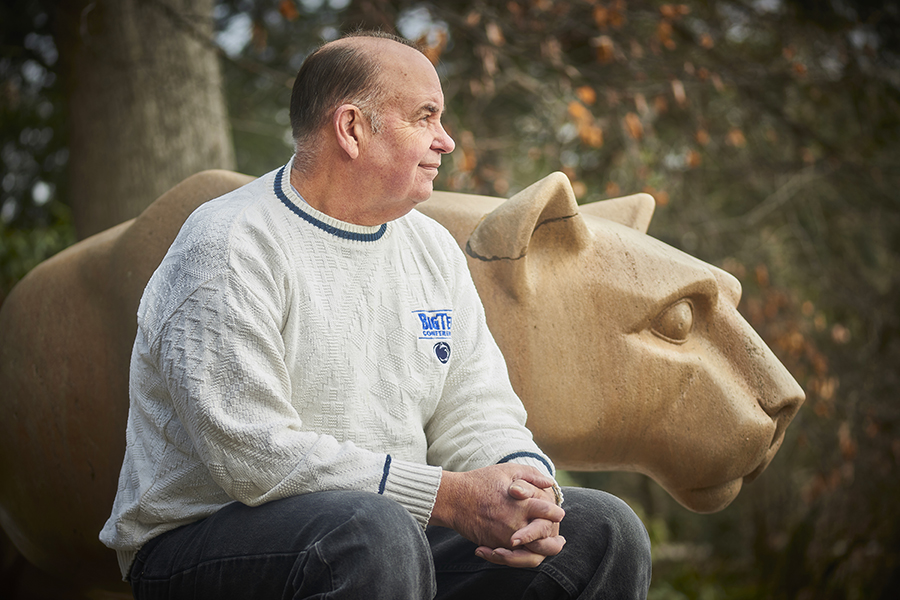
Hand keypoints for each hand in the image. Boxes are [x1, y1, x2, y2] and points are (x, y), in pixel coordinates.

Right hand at [429, 464, 565, 567]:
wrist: (454, 499)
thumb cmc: (480, 482)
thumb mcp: (507, 470)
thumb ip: (531, 474)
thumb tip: (550, 482)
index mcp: (522, 504)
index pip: (548, 513)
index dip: (556, 514)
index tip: (559, 514)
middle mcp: (516, 523)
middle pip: (545, 540)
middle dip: (555, 541)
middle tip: (560, 541)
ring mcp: (505, 537)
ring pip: (531, 554)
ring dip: (540, 552)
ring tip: (546, 549)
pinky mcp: (495, 545)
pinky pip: (513, 557)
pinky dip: (521, 556)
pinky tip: (526, 552)